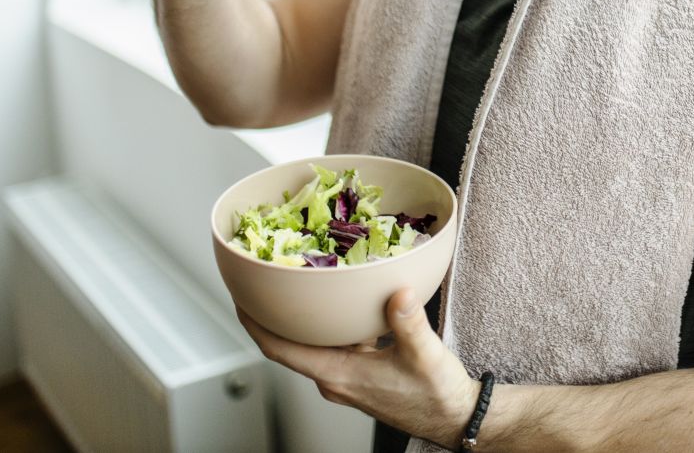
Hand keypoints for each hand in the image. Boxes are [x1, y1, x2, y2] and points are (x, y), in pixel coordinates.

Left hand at [236, 289, 478, 446]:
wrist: (454, 416)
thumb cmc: (436, 395)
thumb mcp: (423, 354)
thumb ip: (408, 323)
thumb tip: (398, 293)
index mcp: (338, 374)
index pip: (280, 349)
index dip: (254, 323)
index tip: (239, 297)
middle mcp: (335, 377)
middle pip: (289, 343)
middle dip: (275, 313)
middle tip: (267, 277)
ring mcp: (347, 376)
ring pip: (313, 343)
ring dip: (304, 318)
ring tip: (301, 282)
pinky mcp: (361, 372)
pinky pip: (335, 343)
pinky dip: (332, 322)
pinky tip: (346, 301)